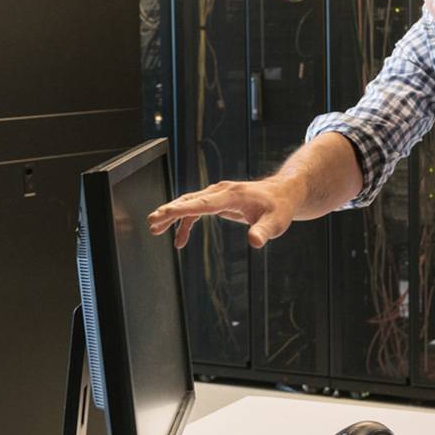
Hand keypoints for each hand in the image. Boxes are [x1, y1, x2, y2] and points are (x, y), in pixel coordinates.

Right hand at [146, 179, 299, 248]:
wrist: (283, 194)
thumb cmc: (279, 208)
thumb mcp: (276, 223)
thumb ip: (264, 232)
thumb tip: (254, 242)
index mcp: (231, 195)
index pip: (202, 202)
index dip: (182, 209)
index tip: (163, 213)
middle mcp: (221, 191)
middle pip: (189, 200)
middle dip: (169, 211)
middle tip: (152, 223)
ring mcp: (218, 194)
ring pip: (189, 203)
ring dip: (171, 215)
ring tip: (154, 229)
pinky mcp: (218, 200)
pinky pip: (196, 210)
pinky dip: (185, 223)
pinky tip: (179, 241)